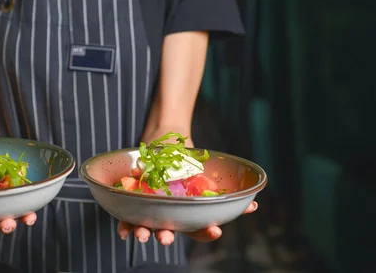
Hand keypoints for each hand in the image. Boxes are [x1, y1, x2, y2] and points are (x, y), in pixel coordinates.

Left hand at [117, 127, 258, 244]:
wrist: (165, 137)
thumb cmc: (186, 156)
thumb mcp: (203, 167)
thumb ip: (221, 185)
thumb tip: (252, 200)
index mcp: (187, 209)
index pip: (198, 228)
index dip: (207, 232)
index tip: (215, 230)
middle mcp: (168, 213)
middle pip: (169, 230)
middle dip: (167, 236)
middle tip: (168, 239)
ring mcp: (150, 207)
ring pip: (147, 226)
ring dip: (143, 233)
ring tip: (143, 236)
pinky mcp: (132, 200)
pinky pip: (126, 216)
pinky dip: (124, 225)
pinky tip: (123, 233)